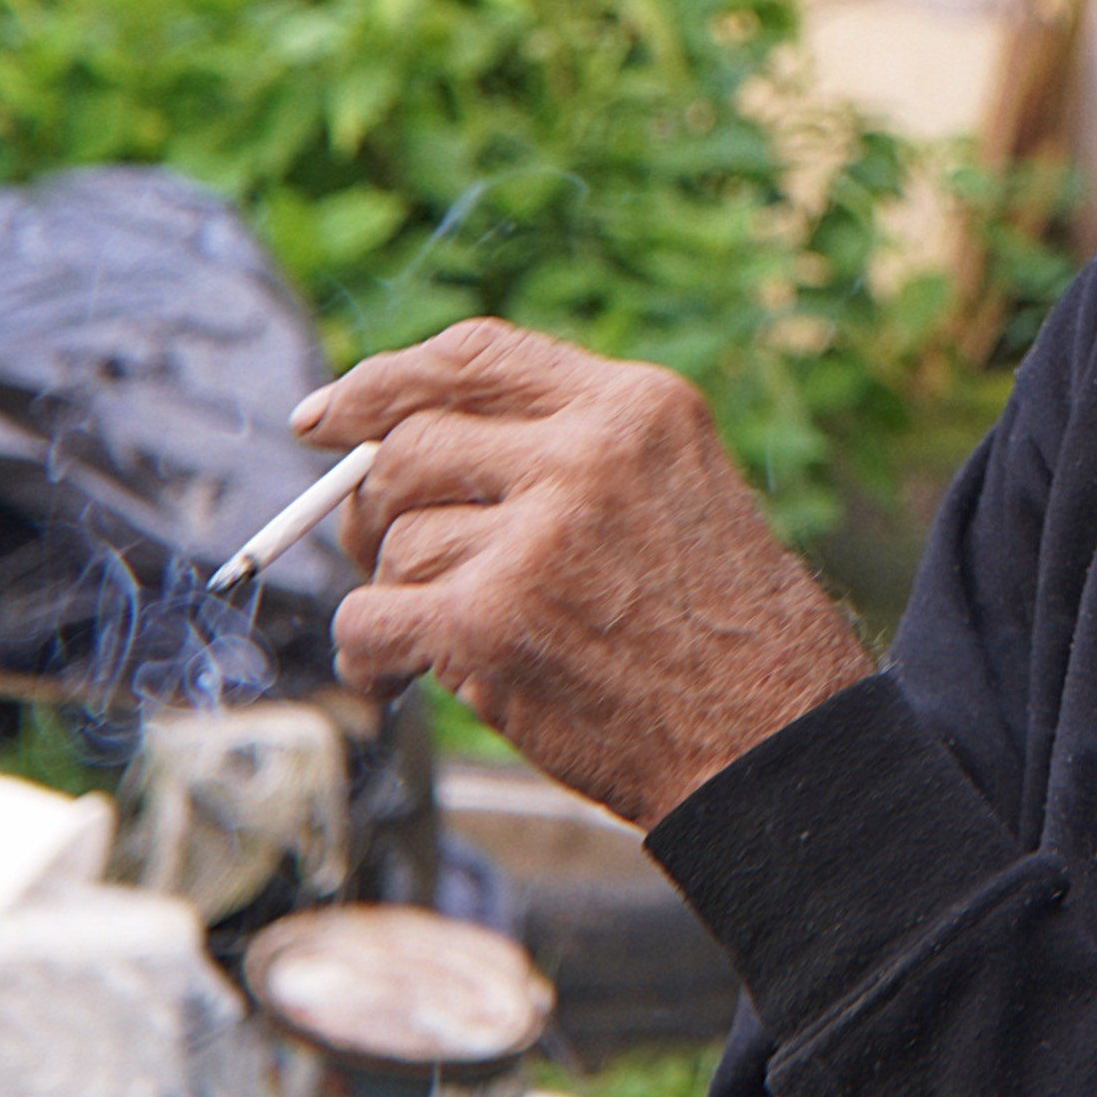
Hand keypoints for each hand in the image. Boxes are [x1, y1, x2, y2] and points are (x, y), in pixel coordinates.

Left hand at [303, 319, 871, 827]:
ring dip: (395, 598)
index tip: (326, 415)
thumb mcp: (670, 489)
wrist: (771, 740)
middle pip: (412, 445)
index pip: (478, 356)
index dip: (386, 381)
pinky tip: (397, 679)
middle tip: (383, 559)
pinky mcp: (493, 622)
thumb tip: (397, 447)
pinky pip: (371, 620)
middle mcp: (588, 452)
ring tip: (435, 644)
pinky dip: (367, 656)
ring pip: (396, 544)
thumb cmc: (717, 630)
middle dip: (375, 506)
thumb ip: (563, 450)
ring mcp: (538, 535)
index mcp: (636, 405)